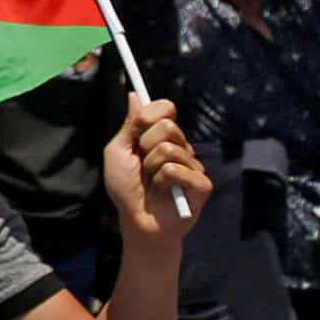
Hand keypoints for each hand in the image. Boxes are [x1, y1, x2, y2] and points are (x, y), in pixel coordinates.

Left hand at [106, 96, 209, 245]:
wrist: (137, 223)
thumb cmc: (126, 190)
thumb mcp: (118, 154)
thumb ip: (128, 126)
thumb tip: (135, 96)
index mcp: (161, 137)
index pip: (166, 109)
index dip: (151, 113)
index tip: (138, 126)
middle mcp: (180, 148)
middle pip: (168, 126)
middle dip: (146, 145)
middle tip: (142, 163)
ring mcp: (193, 166)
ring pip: (170, 149)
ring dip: (151, 167)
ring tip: (151, 182)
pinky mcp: (201, 185)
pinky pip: (176, 170)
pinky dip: (162, 181)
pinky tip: (165, 192)